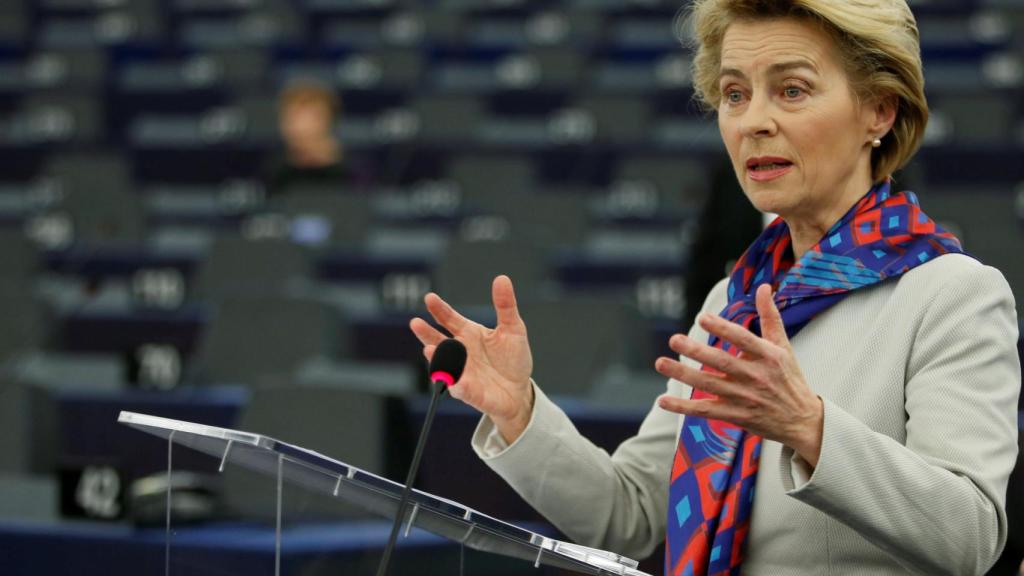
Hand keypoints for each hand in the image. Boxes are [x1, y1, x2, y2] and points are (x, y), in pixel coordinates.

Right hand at [409, 275, 534, 443]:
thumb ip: (505, 305)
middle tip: (416, 323)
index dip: (439, 309)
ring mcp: (462, 372)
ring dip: (436, 358)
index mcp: (469, 334)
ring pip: (443, 365)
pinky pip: (461, 389)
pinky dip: (457, 385)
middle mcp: (460, 352)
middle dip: (426, 333)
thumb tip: (502, 279)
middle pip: (438, 341)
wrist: (519, 390)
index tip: (430, 298)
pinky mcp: (469, 392)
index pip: (449, 319)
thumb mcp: (513, 328)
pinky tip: (457, 381)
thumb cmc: (512, 359)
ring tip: (429, 350)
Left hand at [654, 284, 823, 465]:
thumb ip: (770, 316)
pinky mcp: (736, 415)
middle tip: (674, 339)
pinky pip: (706, 411)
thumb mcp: (784, 346)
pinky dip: (684, 407)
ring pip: (709, 385)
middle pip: (722, 362)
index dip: (723, 328)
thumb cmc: (789, 378)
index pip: (743, 340)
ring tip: (660, 362)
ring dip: (683, 374)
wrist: (802, 421)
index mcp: (768, 356)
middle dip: (697, 351)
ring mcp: (744, 398)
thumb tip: (763, 287)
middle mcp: (756, 377)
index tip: (702, 317)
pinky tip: (663, 400)